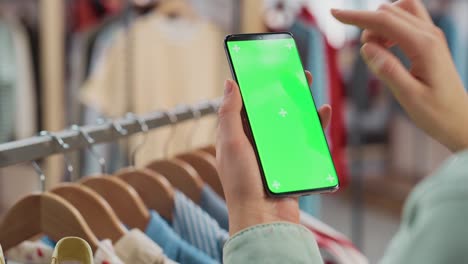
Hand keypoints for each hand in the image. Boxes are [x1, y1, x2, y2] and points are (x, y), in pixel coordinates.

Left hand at [216, 71, 331, 234]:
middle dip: (282, 91)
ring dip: (300, 104)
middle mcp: (255, 143)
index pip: (246, 105)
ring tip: (308, 86)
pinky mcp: (292, 163)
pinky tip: (322, 114)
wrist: (263, 219)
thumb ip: (229, 113)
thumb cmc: (242, 184)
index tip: (265, 68)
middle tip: (293, 72)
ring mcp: (275, 153)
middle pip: (271, 111)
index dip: (255, 87)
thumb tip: (229, 83)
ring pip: (290, 123)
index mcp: (237, 137)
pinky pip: (305, 141)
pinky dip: (314, 127)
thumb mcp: (231, 143)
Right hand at [332, 0, 467, 151]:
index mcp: (423, 47)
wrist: (460, 120)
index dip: (356, 17)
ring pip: (399, 10)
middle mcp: (430, 35)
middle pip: (390, 11)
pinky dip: (390, 27)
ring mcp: (432, 35)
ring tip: (376, 50)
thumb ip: (388, 70)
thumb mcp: (409, 96)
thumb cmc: (436, 113)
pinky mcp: (430, 41)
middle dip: (368, 24)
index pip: (384, 21)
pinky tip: (386, 47)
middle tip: (366, 54)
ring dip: (379, 23)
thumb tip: (366, 47)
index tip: (334, 14)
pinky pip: (407, 20)